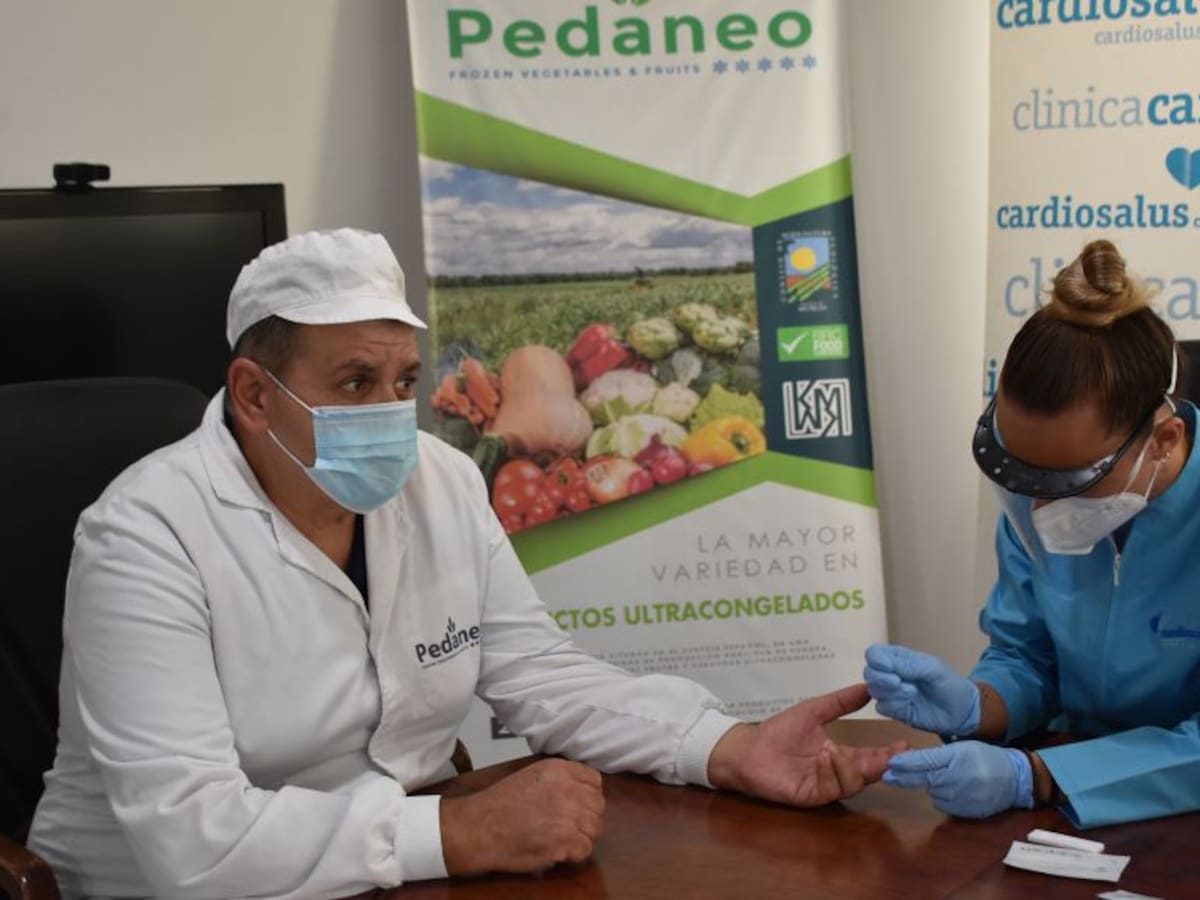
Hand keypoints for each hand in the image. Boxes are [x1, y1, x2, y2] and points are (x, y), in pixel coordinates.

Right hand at [439, 758, 603, 874]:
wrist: (478, 827)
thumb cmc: (499, 803)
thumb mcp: (532, 776)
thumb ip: (559, 779)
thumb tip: (581, 791)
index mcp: (559, 769)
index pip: (595, 780)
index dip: (589, 795)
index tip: (580, 805)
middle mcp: (567, 789)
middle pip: (598, 806)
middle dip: (587, 818)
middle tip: (569, 827)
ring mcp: (567, 815)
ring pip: (595, 828)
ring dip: (581, 837)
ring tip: (561, 839)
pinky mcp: (564, 841)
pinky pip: (585, 850)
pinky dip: (574, 854)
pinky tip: (557, 851)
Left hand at [707, 684, 905, 805]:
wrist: (748, 747)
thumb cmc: (779, 730)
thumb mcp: (814, 711)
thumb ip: (841, 701)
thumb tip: (868, 685)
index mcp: (839, 755)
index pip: (871, 757)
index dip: (888, 753)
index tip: (904, 743)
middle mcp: (836, 773)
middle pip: (868, 774)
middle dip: (883, 765)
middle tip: (895, 756)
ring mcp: (824, 786)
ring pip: (852, 783)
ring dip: (848, 766)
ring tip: (833, 749)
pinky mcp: (810, 796)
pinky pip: (830, 789)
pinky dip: (830, 772)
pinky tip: (823, 757)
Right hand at [864, 644, 979, 736]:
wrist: (962, 712)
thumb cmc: (950, 684)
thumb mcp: (933, 668)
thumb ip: (908, 664)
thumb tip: (882, 661)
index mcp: (898, 658)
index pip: (874, 654)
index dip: (875, 659)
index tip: (887, 666)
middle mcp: (890, 674)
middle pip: (869, 672)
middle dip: (881, 678)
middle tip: (898, 682)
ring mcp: (891, 693)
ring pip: (873, 690)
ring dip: (890, 692)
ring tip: (911, 693)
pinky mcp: (894, 710)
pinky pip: (882, 707)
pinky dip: (893, 705)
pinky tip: (909, 704)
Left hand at [883, 741, 1032, 817]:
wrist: (1016, 779)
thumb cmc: (986, 757)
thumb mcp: (963, 748)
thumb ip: (938, 755)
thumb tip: (909, 761)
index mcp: (958, 757)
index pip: (926, 761)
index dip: (906, 763)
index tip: (889, 764)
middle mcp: (959, 778)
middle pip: (925, 779)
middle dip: (906, 777)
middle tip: (888, 777)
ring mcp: (964, 797)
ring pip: (933, 793)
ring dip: (931, 786)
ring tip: (944, 778)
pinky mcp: (968, 811)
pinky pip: (945, 805)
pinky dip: (943, 798)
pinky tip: (953, 790)